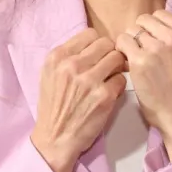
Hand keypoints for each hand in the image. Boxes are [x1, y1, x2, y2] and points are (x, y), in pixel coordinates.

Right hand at [30, 29, 126, 171]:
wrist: (55, 138)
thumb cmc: (53, 106)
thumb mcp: (49, 74)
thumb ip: (67, 57)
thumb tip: (92, 44)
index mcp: (57, 57)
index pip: (90, 34)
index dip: (97, 44)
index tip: (97, 55)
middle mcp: (72, 65)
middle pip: (106, 43)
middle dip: (109, 54)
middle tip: (107, 67)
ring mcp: (89, 80)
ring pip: (117, 58)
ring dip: (116, 68)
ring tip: (108, 79)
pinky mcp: (104, 96)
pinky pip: (122, 79)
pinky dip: (118, 86)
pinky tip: (109, 93)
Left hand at [115, 10, 171, 161]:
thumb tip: (148, 28)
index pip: (159, 15)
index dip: (151, 29)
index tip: (151, 44)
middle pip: (143, 21)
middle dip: (139, 35)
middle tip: (141, 53)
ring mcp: (157, 48)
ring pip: (131, 31)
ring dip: (129, 44)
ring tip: (135, 60)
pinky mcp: (141, 60)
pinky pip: (122, 42)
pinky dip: (121, 52)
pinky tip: (128, 65)